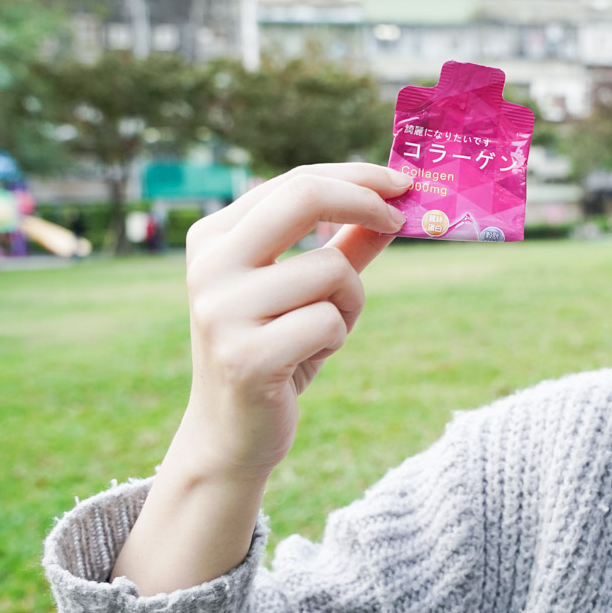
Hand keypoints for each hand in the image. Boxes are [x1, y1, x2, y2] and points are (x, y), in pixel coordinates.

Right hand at [173, 163, 410, 481]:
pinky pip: (329, 322)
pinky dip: (336, 337)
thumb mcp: (309, 290)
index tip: (402, 185)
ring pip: (330, 269)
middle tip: (401, 220)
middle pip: (304, 197)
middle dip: (366, 201)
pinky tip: (306, 359)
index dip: (357, 177)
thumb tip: (396, 202)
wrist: (231, 434)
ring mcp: (221, 311)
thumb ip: (346, 244)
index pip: (296, 181)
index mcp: (214, 237)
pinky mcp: (245, 357)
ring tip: (324, 330)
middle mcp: (209, 265)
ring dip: (350, 301)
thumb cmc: (276, 350)